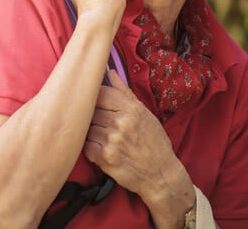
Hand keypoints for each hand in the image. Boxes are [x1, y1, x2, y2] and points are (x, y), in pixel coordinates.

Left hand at [84, 70, 194, 227]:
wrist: (162, 175)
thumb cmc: (154, 143)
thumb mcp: (145, 114)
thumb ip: (124, 93)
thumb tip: (110, 72)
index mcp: (131, 109)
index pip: (99, 93)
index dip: (95, 99)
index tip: (97, 106)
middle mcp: (121, 122)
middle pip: (90, 111)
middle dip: (94, 119)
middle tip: (103, 127)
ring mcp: (112, 140)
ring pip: (87, 129)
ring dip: (92, 134)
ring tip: (106, 141)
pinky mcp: (105, 157)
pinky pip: (86, 146)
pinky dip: (91, 149)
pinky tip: (103, 151)